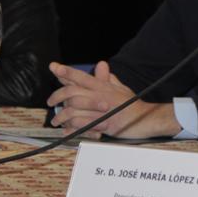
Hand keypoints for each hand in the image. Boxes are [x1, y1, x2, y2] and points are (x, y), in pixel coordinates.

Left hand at [47, 61, 181, 138]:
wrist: (147, 118)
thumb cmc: (132, 104)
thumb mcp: (120, 88)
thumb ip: (108, 78)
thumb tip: (101, 64)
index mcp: (103, 86)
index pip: (81, 76)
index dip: (66, 71)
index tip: (53, 67)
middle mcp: (101, 95)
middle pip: (72, 92)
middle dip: (57, 96)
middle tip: (50, 102)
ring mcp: (102, 110)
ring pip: (74, 110)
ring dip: (61, 116)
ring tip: (56, 121)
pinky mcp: (104, 124)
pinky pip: (83, 125)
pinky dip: (72, 129)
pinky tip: (66, 131)